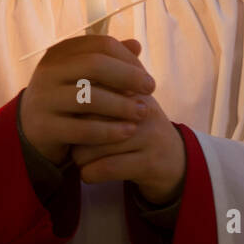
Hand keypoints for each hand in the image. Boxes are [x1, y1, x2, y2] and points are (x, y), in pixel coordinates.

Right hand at [20, 35, 154, 164]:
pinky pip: (82, 129)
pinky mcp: (44, 128)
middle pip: (94, 65)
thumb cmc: (67, 98)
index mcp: (60, 53)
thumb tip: (136, 45)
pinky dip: (110, 130)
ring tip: (143, 112)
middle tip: (151, 89)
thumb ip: (108, 60)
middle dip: (128, 76)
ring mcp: (44, 99)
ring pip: (88, 97)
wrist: (32, 129)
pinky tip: (128, 131)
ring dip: (122, 105)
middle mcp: (48, 71)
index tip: (146, 77)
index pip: (101, 45)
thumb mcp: (84, 76)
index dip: (128, 59)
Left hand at [71, 92, 185, 204]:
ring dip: (79, 157)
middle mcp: (143, 109)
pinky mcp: (149, 163)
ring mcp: (148, 136)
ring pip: (94, 145)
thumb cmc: (139, 129)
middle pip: (89, 117)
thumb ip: (102, 86)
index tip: (67, 118)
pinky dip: (89, 174)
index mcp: (133, 89)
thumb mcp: (126, 102)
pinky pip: (106, 168)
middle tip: (72, 141)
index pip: (91, 90)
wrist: (176, 161)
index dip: (74, 108)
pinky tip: (89, 174)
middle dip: (74, 133)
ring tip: (81, 159)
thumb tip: (68, 69)